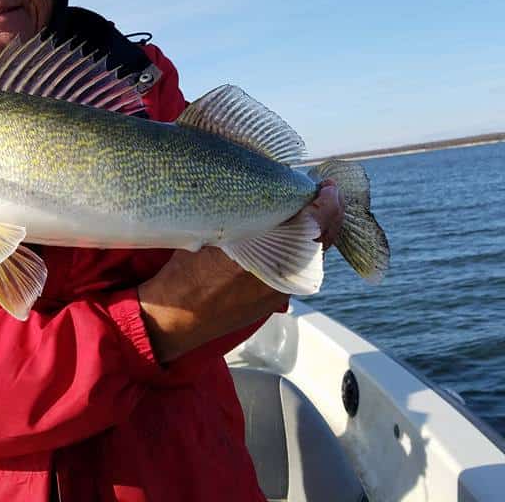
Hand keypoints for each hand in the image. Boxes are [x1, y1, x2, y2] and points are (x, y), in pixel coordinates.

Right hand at [137, 181, 344, 362]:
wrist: (177, 317)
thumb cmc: (187, 272)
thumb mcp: (212, 231)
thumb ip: (244, 214)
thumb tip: (262, 192)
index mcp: (273, 253)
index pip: (319, 221)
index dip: (328, 200)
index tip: (327, 186)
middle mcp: (285, 274)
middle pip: (323, 239)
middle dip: (325, 214)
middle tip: (322, 193)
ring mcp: (282, 290)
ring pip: (312, 255)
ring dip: (312, 233)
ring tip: (304, 211)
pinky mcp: (274, 300)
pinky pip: (296, 268)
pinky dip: (297, 250)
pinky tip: (282, 238)